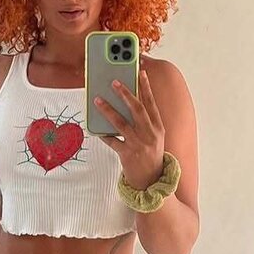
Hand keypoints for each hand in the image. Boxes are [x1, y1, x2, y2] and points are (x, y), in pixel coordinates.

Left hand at [94, 68, 165, 189]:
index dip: (146, 87)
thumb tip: (127, 102)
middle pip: (137, 109)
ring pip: (121, 123)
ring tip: (97, 99)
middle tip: (114, 82)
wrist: (152, 180)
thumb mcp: (154, 136)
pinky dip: (103, 133)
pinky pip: (112, 141)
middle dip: (125, 94)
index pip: (151, 103)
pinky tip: (95, 127)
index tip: (140, 72)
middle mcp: (150, 134)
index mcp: (158, 127)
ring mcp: (138, 144)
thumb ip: (144, 121)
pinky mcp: (127, 154)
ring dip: (108, 110)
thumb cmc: (151, 154)